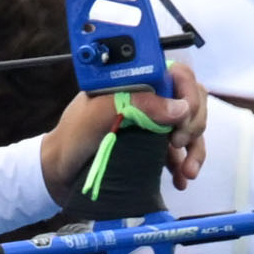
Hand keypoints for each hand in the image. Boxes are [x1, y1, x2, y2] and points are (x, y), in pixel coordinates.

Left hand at [37, 63, 209, 203]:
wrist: (57, 174)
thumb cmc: (70, 139)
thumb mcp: (97, 116)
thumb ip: (135, 104)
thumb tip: (180, 108)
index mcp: (135, 83)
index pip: (177, 75)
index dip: (188, 93)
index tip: (182, 118)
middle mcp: (147, 100)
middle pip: (190, 101)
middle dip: (194, 123)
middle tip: (178, 143)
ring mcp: (151, 125)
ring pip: (190, 128)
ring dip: (195, 149)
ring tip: (187, 171)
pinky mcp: (151, 148)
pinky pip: (180, 153)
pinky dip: (185, 165)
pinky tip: (180, 179)